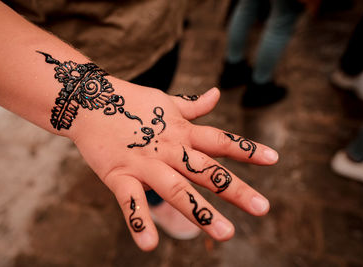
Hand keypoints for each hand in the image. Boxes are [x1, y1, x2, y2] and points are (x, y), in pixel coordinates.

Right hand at [70, 77, 277, 250]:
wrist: (88, 101)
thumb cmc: (130, 103)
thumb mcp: (165, 101)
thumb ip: (192, 105)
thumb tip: (216, 94)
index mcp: (181, 131)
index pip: (220, 141)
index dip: (247, 150)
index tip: (274, 159)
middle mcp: (169, 149)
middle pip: (207, 170)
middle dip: (235, 189)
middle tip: (263, 209)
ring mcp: (144, 163)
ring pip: (177, 190)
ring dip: (201, 212)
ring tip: (226, 234)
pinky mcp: (119, 175)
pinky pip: (131, 202)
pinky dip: (139, 222)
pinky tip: (150, 246)